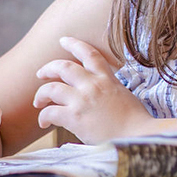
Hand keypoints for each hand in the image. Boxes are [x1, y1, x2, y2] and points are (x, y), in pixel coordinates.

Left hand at [34, 37, 152, 143]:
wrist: (137, 136)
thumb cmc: (134, 121)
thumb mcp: (124, 95)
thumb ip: (108, 88)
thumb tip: (97, 93)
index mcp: (107, 79)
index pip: (89, 54)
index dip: (74, 44)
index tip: (63, 40)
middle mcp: (93, 85)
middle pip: (63, 67)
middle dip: (48, 68)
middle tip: (41, 74)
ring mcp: (83, 100)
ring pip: (51, 88)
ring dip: (41, 94)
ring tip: (38, 102)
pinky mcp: (74, 117)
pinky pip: (49, 112)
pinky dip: (43, 117)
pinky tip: (43, 123)